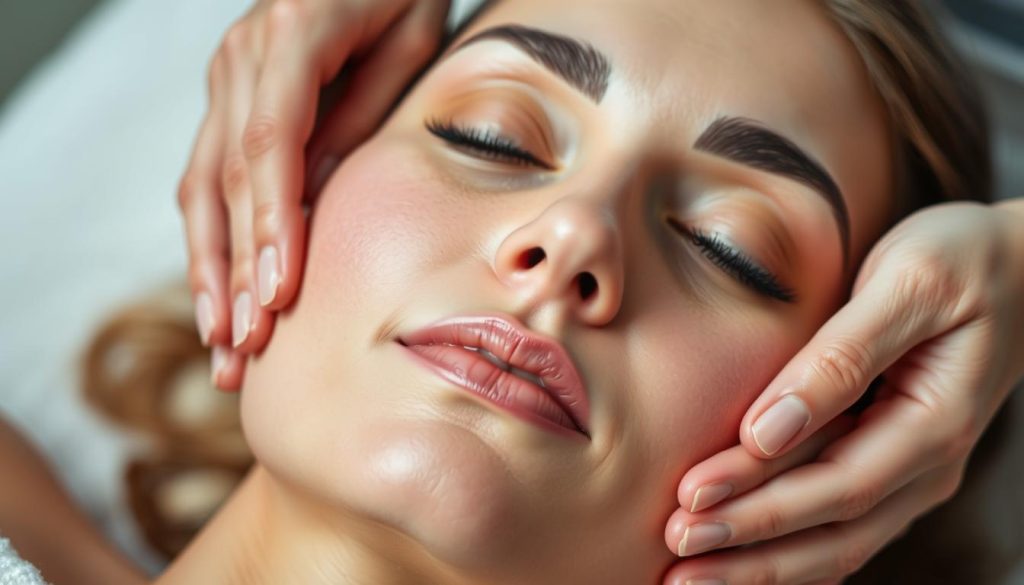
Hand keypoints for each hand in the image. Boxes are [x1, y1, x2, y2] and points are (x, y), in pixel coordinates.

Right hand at [176, 0, 450, 389]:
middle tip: (246, 344)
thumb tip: (318, 199)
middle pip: (228, 175)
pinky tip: (218, 295)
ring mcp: (225, 75)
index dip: (271, 223)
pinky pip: (207, 175)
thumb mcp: (411, 40)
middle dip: (236, 267)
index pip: (272, 144)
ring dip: (208, 268)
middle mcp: (241, 55)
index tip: (279, 293)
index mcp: (292, 33)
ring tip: (221, 343)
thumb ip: (363, 116)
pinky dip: (211, 240)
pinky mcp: (226, 96)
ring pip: (202, 184)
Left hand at [661, 200, 1023, 584]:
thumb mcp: (906, 285)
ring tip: (688, 574)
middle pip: (834, 531)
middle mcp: (927, 464)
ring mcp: (910, 472)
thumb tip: (770, 428)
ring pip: (836, 543)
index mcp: (936, 423)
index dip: (763, 500)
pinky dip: (786, 547)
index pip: (839, 482)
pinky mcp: (888, 463)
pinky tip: (738, 557)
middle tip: (675, 554)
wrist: (1013, 265)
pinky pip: (839, 524)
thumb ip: (842, 355)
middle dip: (750, 549)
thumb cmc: (959, 261)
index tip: (690, 499)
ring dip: (761, 565)